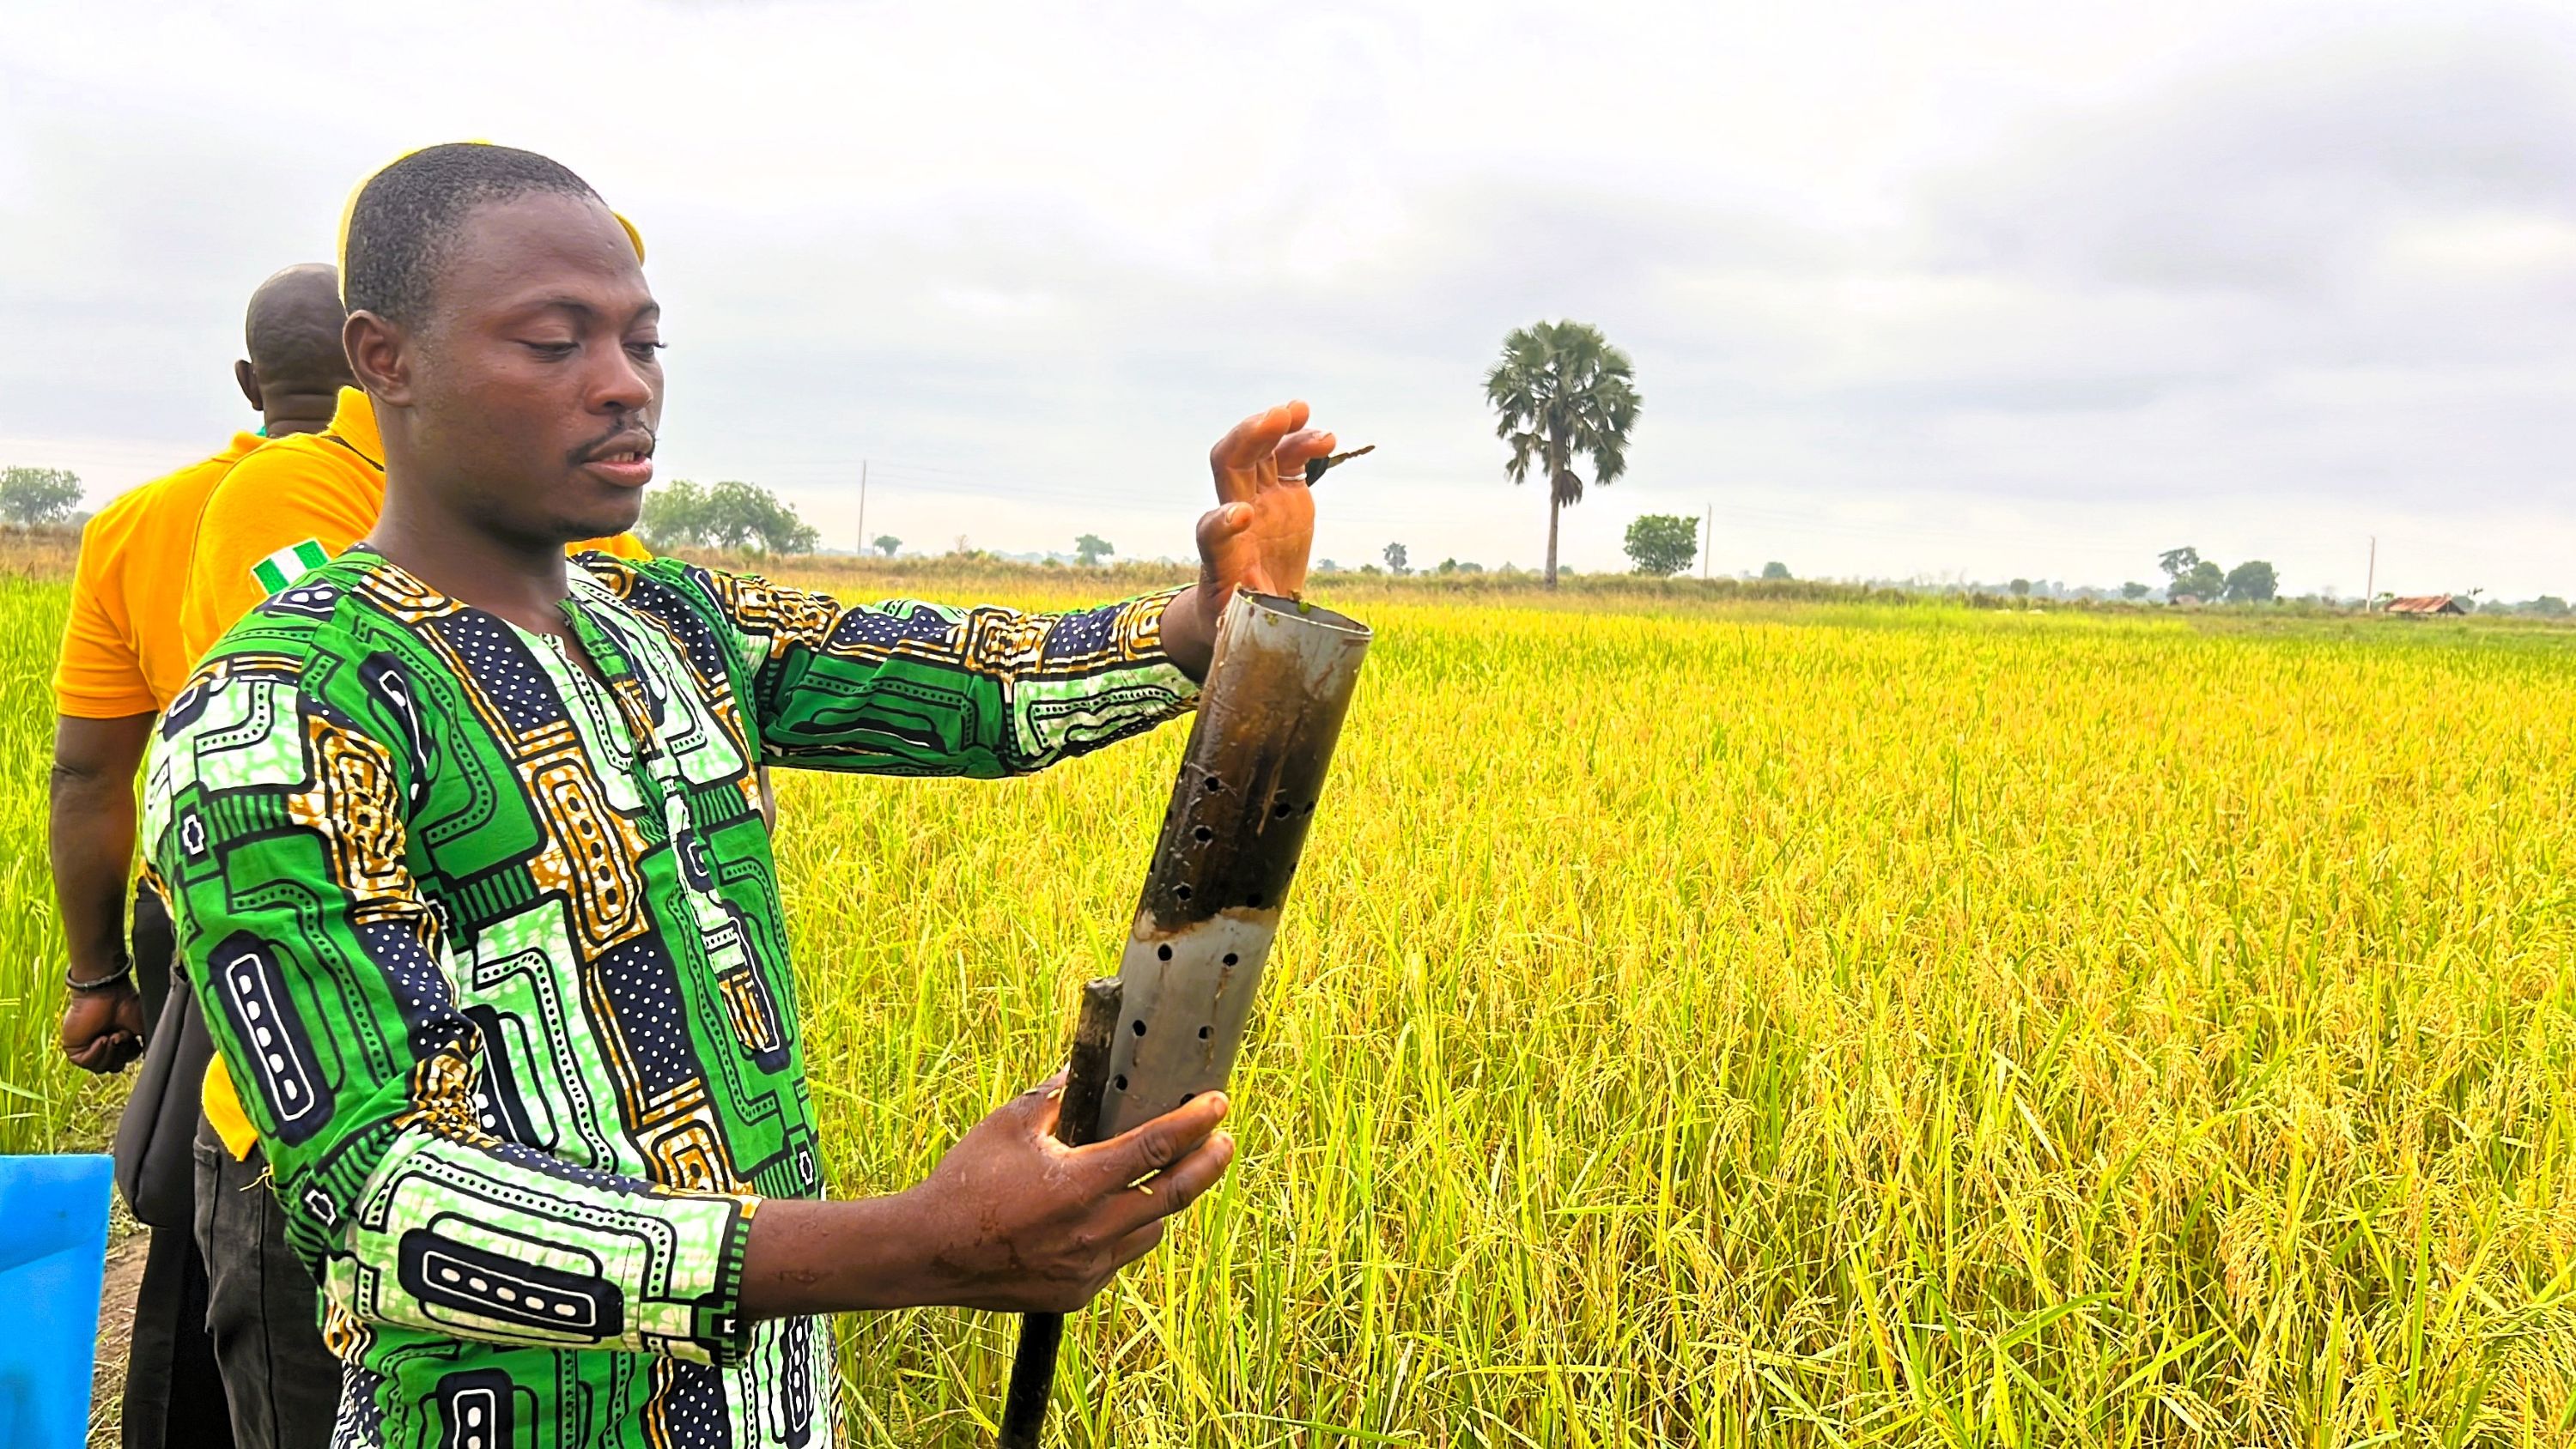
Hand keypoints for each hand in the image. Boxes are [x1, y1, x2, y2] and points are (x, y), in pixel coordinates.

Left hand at [61, 980, 145, 1073]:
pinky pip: (86, 1063)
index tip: (133, 1036)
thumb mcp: (143, 1028)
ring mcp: (86, 1047)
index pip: (124, 1062)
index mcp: (116, 1042)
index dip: (130, 1053)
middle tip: (122, 1034)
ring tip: (111, 1035)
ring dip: (109, 1052)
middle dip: (121, 1053)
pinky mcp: (73, 1048)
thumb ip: (145, 1047)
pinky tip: (101, 1038)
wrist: (107, 993)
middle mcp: (101, 1045)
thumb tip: (148, 1058)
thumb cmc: (126, 1004)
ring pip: (100, 1067)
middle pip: (113, 1067)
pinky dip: (96, 1052)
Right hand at [888, 1077, 1235, 1312]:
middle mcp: (1090, 1233)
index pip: (1154, 1149)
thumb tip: (1087, 1071)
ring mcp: (1086, 1270)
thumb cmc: (965, 1182)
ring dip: (1163, 1201)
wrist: (928, 1252)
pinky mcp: (1076, 1294)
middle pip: (1172, 1197)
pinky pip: (1118, 1257)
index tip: (1218, 1103)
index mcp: (1077, 1185)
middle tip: (1226, 1141)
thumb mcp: (1009, 1124)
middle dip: (1208, 1165)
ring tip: (1167, 1174)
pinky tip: (1112, 1213)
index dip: (1193, 1124)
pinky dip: (1124, 1231)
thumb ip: (1058, 1096)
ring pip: (1149, 1231)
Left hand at [1165, 400, 1337, 677]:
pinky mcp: (1279, 496)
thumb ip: (1239, 640)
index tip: (1242, 519)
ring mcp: (1256, 501)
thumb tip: (1242, 658)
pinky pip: (1286, 459)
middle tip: (1275, 419)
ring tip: (1303, 415)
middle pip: (1227, 468)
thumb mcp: (1235, 642)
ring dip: (1275, 428)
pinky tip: (1326, 438)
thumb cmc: (1234, 632)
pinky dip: (1302, 442)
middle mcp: (1234, 521)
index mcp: (1222, 560)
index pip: (1211, 534)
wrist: (1239, 611)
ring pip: (1257, 452)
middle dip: (1247, 440)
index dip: (1221, 523)